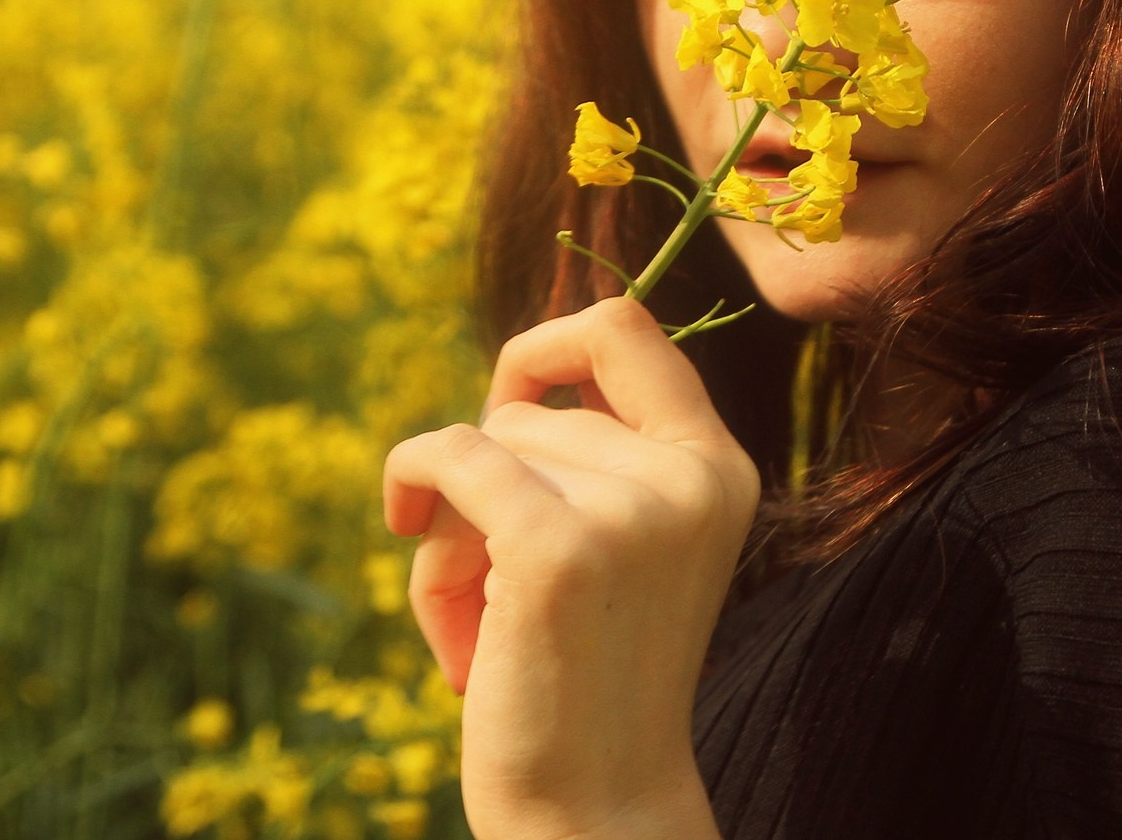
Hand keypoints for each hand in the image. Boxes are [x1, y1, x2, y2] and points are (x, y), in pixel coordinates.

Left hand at [384, 296, 759, 839]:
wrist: (595, 808)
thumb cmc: (584, 680)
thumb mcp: (624, 546)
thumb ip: (596, 458)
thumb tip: (519, 371)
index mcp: (719, 470)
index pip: (627, 330)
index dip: (550, 339)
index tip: (508, 395)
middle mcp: (692, 478)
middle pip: (534, 410)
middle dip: (490, 482)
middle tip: (492, 589)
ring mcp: (632, 510)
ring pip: (486, 446)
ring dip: (452, 528)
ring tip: (477, 624)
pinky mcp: (558, 547)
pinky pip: (450, 456)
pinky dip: (410, 481)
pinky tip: (401, 522)